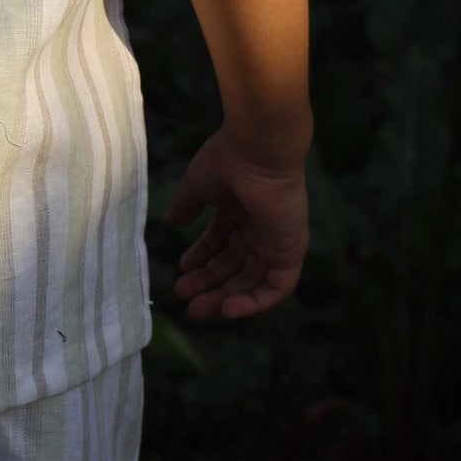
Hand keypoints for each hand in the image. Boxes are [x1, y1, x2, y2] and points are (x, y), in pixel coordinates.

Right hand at [166, 128, 308, 319]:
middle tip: (186, 298)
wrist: (256, 151)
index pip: (221, 241)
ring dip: (227, 298)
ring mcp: (276, 240)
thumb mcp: (197, 187)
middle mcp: (260, 226)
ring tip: (199, 308)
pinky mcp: (291, 251)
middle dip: (210, 283)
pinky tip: (228, 309)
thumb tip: (169, 222)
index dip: (201, 258)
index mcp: (241, 208)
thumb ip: (185, 207)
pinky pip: (277, 287)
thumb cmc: (227, 162)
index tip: (181, 270)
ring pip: (253, 281)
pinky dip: (254, 302)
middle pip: (235, 265)